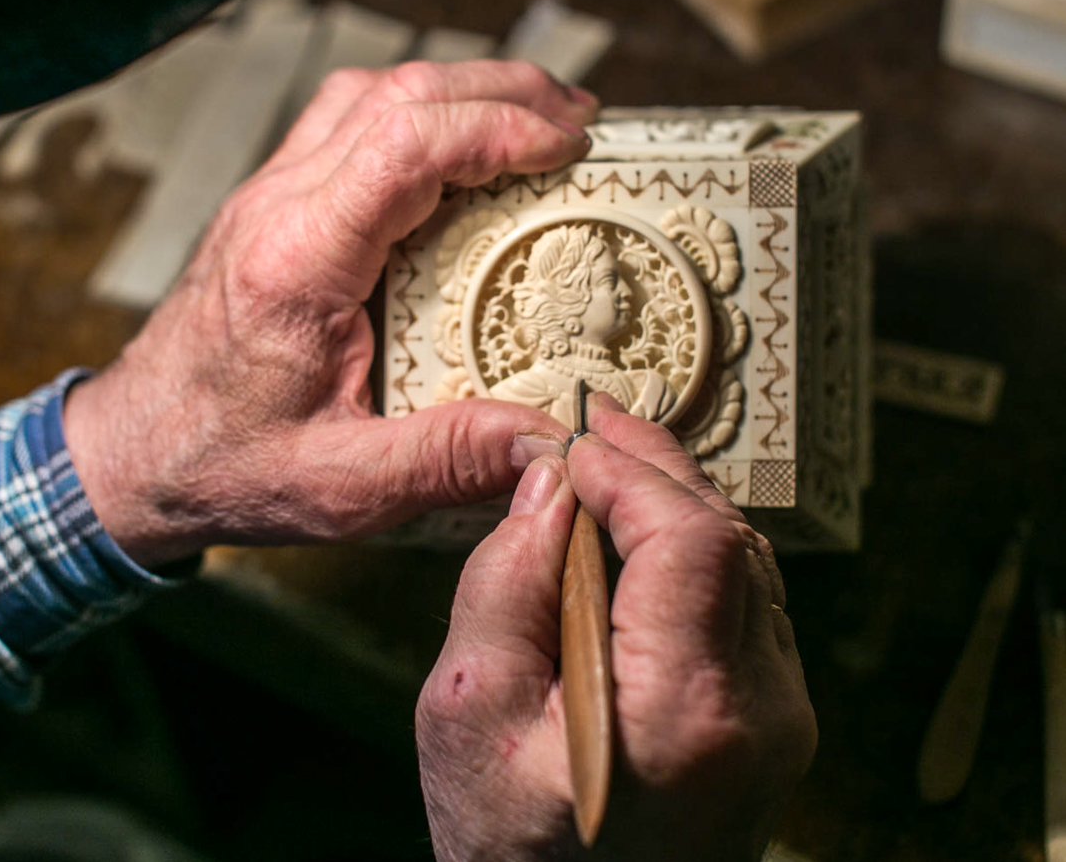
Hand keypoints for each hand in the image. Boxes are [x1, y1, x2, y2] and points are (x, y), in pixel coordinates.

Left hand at [62, 60, 599, 564]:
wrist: (131, 455)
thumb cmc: (222, 466)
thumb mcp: (341, 486)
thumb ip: (445, 459)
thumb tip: (546, 439)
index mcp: (295, 265)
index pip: (402, 146)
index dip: (497, 126)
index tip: (568, 142)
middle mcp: (275, 211)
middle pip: (394, 97)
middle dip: (500, 89)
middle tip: (580, 116)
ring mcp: (266, 200)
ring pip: (367, 96)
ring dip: (457, 90)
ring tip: (534, 115)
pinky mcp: (269, 209)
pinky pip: (345, 125)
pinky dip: (414, 113)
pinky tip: (455, 141)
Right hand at [415, 395, 816, 861]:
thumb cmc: (511, 847)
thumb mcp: (468, 711)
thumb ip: (507, 585)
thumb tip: (550, 490)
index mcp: (682, 712)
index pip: (693, 540)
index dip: (635, 472)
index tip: (575, 445)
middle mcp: (757, 713)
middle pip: (733, 540)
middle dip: (661, 471)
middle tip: (600, 428)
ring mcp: (779, 723)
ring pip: (748, 567)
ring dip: (679, 508)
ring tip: (613, 473)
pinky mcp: (773, 727)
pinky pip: (745, 608)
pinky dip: (693, 558)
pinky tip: (639, 544)